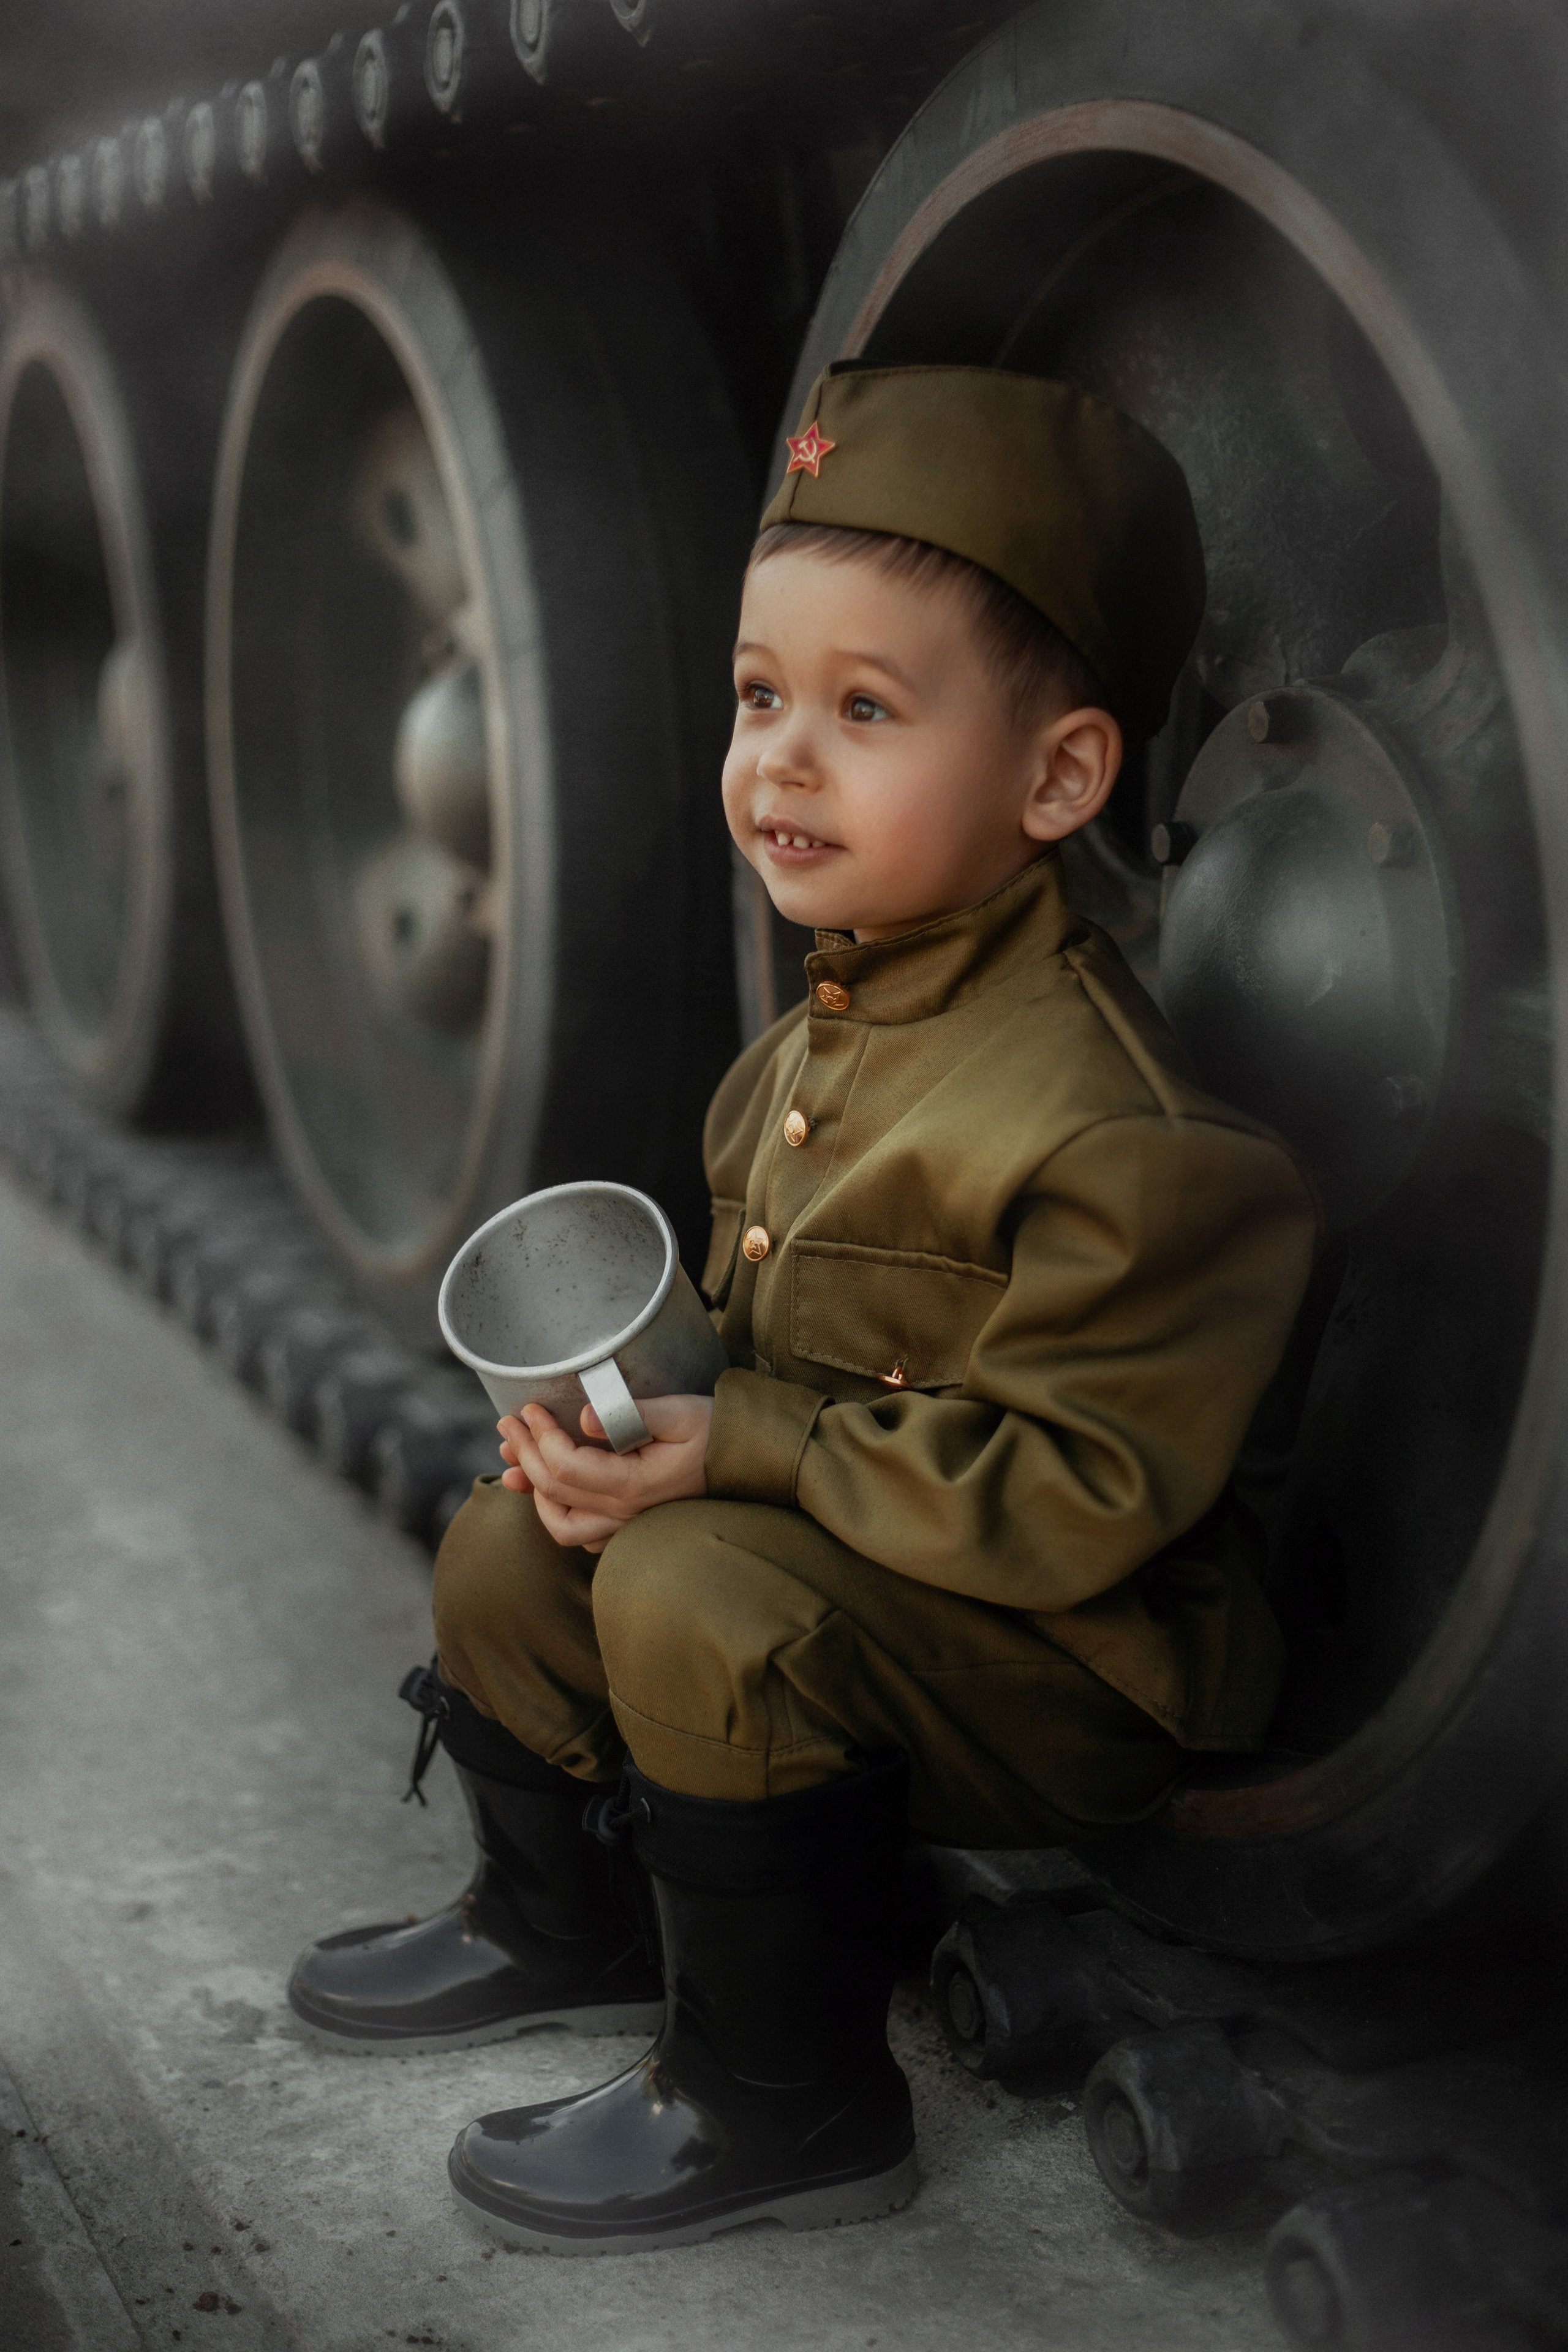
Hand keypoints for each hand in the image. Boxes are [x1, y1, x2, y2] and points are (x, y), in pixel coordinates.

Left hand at [497, 1394, 712, 1553]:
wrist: (752, 1463)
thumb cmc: (718, 1432)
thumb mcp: (681, 1411)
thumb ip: (632, 1411)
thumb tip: (585, 1415)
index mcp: (634, 1484)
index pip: (565, 1465)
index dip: (539, 1435)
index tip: (530, 1408)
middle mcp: (626, 1513)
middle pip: (554, 1491)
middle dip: (524, 1454)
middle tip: (508, 1423)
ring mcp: (629, 1525)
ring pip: (563, 1526)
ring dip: (535, 1494)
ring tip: (515, 1465)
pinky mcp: (633, 1526)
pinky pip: (585, 1534)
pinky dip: (560, 1513)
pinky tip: (552, 1491)